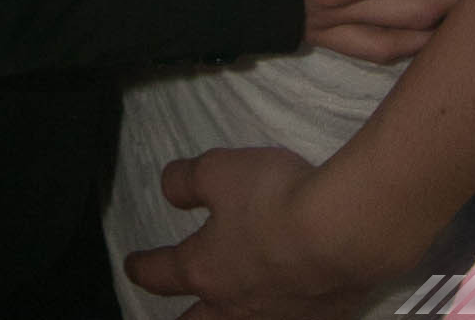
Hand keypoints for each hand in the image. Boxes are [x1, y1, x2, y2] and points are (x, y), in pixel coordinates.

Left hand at [125, 146, 371, 318]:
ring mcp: (278, 318)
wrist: (343, 233)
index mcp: (205, 269)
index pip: (162, 272)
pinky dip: (281, 316)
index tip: (131, 265)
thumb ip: (188, 180)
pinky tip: (289, 309)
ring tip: (225, 317)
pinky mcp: (319, 318)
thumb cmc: (272, 199)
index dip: (143, 266)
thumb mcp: (218, 170)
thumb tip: (168, 189)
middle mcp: (236, 305)